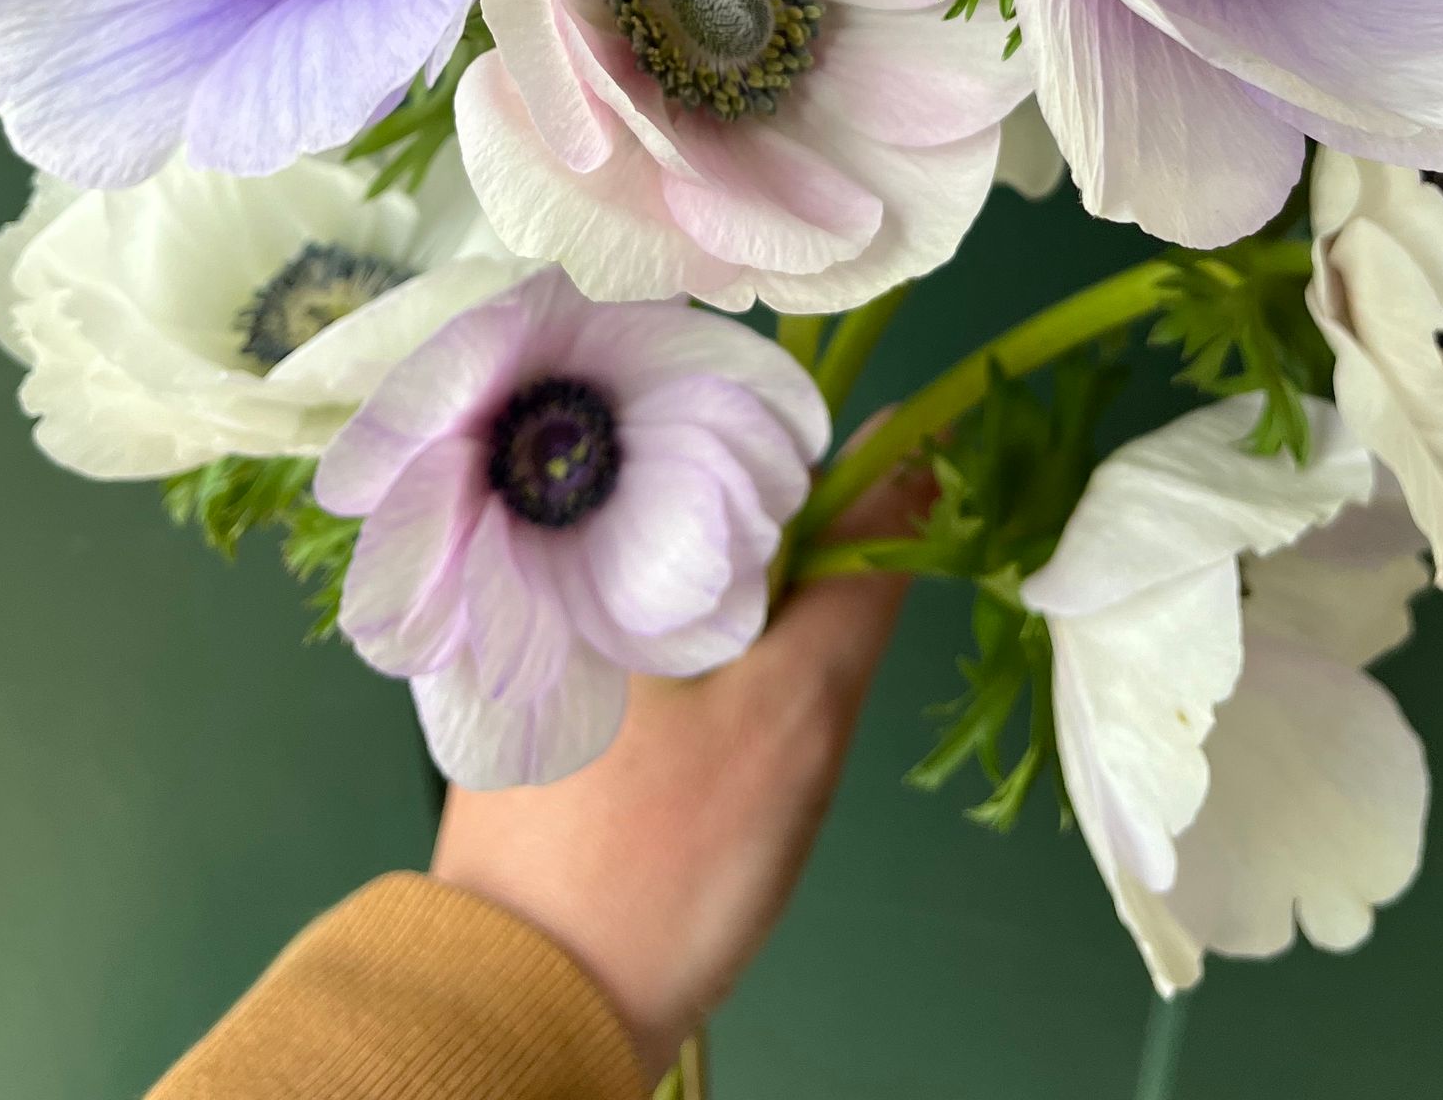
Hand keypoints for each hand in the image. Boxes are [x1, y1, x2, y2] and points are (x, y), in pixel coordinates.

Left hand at [430, 467, 920, 1083]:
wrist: (528, 1003)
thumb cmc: (663, 859)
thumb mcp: (796, 711)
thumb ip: (862, 573)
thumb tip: (913, 451)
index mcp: (601, 526)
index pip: (746, 439)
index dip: (831, 488)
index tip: (872, 557)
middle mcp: (550, 548)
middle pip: (717, 503)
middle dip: (787, 570)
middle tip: (793, 682)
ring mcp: (532, 613)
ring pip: (687, 567)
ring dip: (745, 622)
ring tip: (745, 727)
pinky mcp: (537, 675)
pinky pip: (643, 622)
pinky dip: (695, 662)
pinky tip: (697, 750)